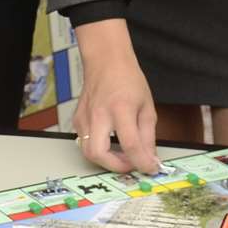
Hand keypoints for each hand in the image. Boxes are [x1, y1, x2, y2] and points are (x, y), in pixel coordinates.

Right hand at [71, 20, 159, 173]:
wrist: (106, 60)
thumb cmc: (127, 78)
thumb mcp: (147, 106)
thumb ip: (148, 136)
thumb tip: (150, 159)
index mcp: (121, 108)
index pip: (130, 144)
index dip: (142, 162)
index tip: (150, 167)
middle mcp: (99, 114)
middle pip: (99, 154)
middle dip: (116, 167)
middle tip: (131, 164)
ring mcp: (85, 117)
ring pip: (88, 152)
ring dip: (107, 160)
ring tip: (122, 155)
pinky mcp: (78, 120)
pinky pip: (86, 143)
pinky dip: (99, 148)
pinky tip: (110, 141)